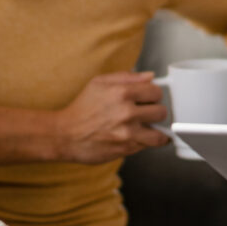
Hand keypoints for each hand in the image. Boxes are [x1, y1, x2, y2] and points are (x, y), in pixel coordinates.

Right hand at [53, 72, 169, 162]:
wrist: (65, 135)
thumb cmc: (81, 108)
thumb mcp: (99, 83)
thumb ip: (127, 77)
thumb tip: (149, 76)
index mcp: (121, 92)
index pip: (156, 91)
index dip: (154, 94)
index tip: (150, 98)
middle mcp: (126, 113)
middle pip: (161, 112)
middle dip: (156, 111)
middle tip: (148, 112)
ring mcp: (127, 133)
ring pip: (160, 134)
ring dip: (157, 130)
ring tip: (148, 127)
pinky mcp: (126, 149)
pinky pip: (147, 146)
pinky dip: (146, 142)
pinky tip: (137, 136)